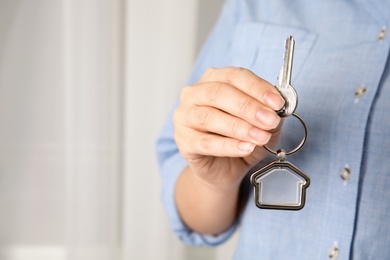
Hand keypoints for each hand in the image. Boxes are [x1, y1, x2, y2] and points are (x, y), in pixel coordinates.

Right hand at [174, 67, 284, 190]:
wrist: (223, 168)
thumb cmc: (239, 139)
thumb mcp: (260, 124)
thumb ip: (268, 113)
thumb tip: (278, 109)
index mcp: (213, 80)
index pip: (234, 76)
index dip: (257, 87)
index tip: (277, 102)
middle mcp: (194, 94)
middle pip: (218, 93)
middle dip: (248, 106)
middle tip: (270, 120)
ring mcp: (184, 117)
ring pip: (209, 116)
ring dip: (239, 127)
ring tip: (260, 137)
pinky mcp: (183, 141)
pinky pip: (204, 142)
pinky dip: (227, 146)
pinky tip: (245, 148)